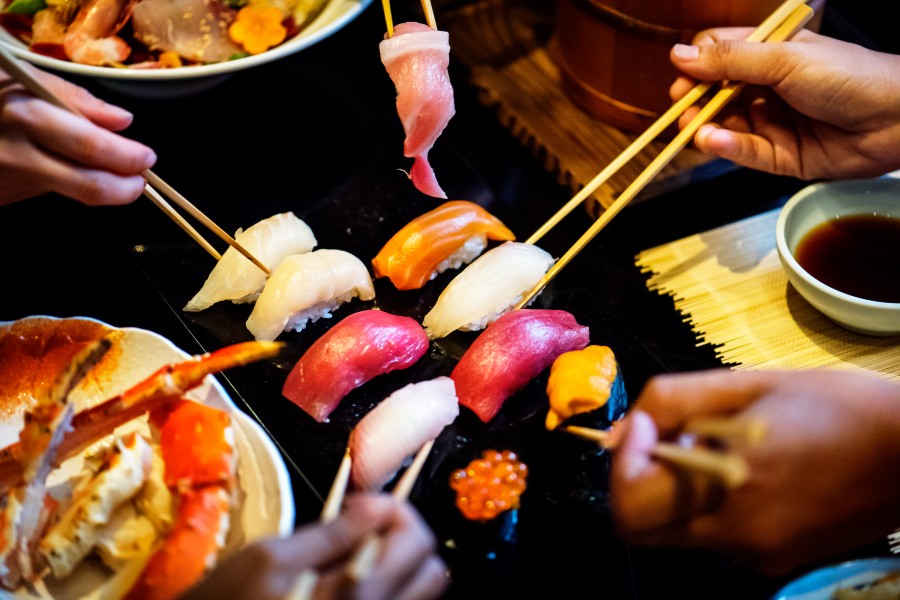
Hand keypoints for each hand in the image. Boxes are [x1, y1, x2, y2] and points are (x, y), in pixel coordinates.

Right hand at [0, 63, 155, 205]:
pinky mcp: (4, 195)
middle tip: (140, 182)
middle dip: (125, 188)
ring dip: (102, 187)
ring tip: (116, 175)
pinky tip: (71, 170)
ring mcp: (9, 179)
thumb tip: (123, 121)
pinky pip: (47, 192)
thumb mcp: (24, 79)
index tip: (147, 157)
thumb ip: (75, 98)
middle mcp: (18, 153)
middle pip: (87, 186)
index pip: (91, 148)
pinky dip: (68, 184)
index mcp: (26, 115)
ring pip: (70, 193)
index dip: (127, 158)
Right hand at [181, 493, 449, 599]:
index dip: (393, 507)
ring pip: (423, 592)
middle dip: (405, 535)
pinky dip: (389, 587)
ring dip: (400, 564)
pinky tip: (354, 579)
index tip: (360, 504)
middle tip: (366, 525)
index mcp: (354, 592)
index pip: (415, 539)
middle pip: (433, 568)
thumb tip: (379, 504)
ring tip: (359, 553)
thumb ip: (331, 533)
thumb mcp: (270, 559)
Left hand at [609, 369, 899, 574]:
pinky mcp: (777, 559)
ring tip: (721, 442)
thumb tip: (624, 431)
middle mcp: (738, 536)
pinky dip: (708, 501)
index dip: (623, 463)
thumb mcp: (749, 383)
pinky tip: (747, 466)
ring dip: (675, 487)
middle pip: (644, 527)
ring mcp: (758, 555)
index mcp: (730, 486)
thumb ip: (674, 402)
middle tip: (668, 435)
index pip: (631, 507)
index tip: (648, 424)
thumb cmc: (837, 406)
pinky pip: (716, 534)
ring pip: (677, 529)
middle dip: (638, 479)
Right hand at [668, 29, 899, 179]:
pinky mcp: (781, 157)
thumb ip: (731, 59)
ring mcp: (773, 123)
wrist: (897, 119)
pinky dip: (727, 148)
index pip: (719, 55)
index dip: (697, 65)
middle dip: (696, 102)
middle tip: (683, 109)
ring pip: (726, 127)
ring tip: (695, 128)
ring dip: (707, 127)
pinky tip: (712, 141)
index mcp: (770, 55)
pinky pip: (746, 153)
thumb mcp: (784, 59)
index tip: (682, 77)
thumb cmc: (848, 76)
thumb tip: (679, 55)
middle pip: (716, 95)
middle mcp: (767, 89)